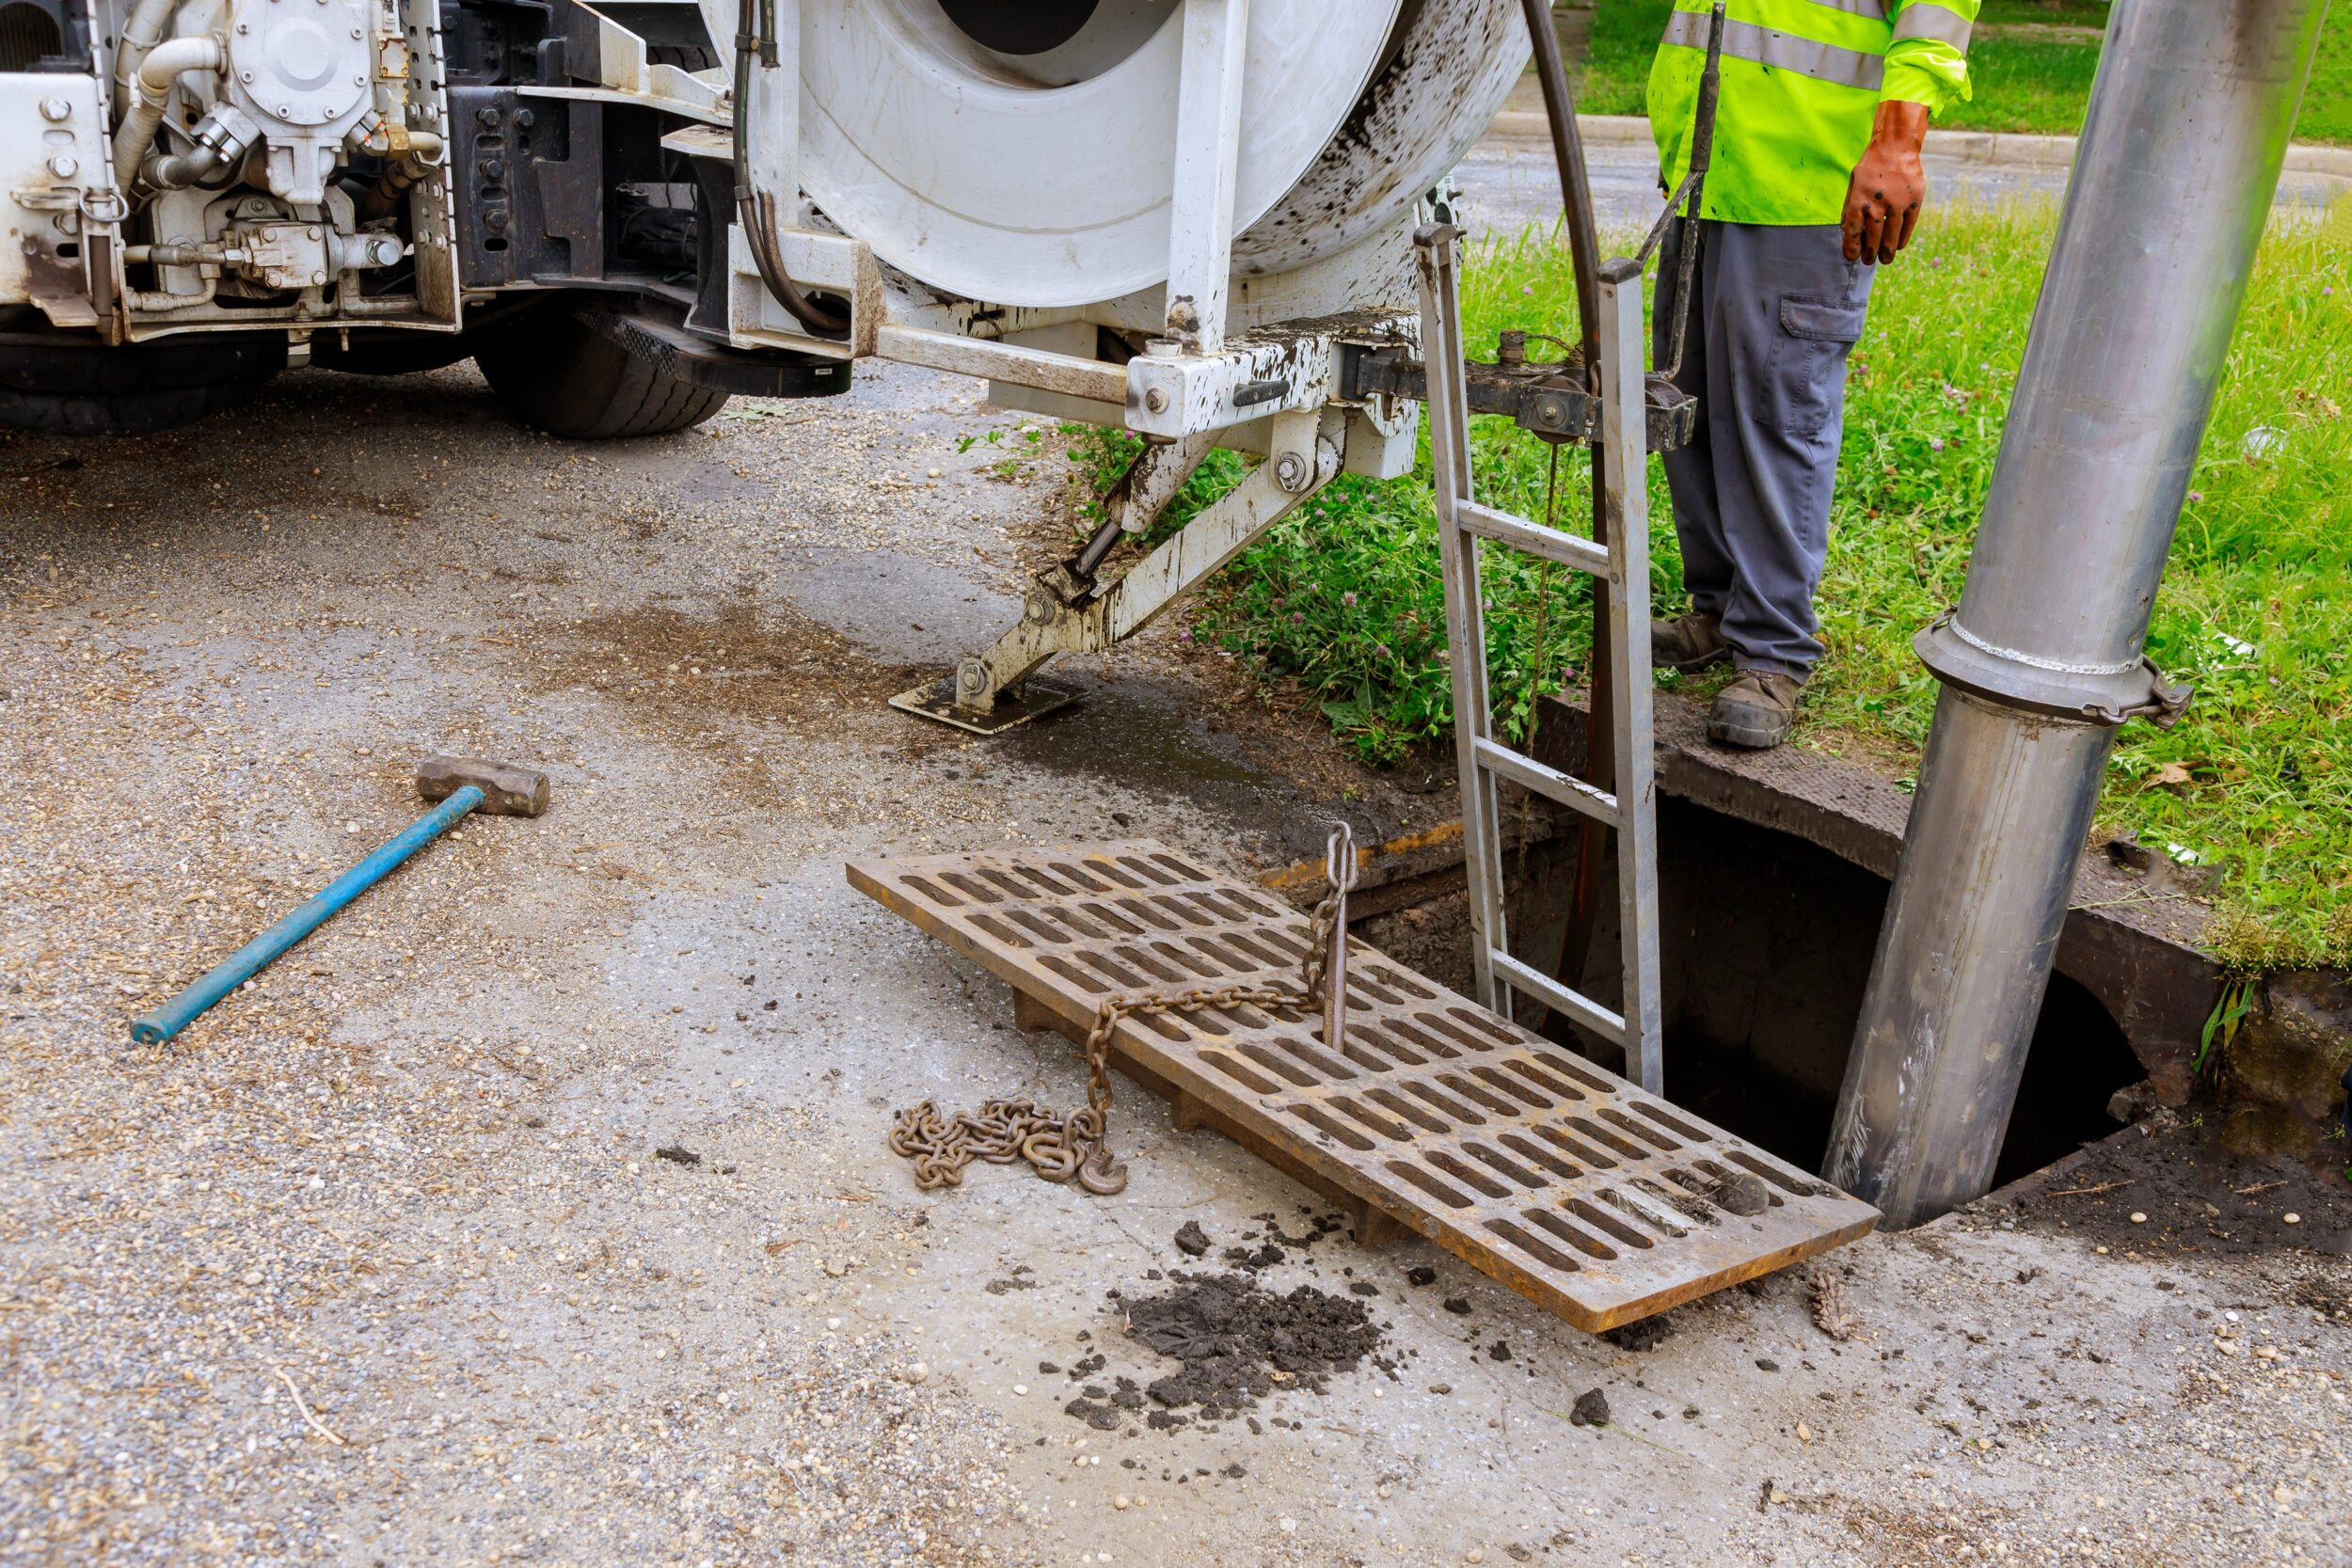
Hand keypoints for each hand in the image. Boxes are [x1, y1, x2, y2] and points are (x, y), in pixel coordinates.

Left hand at [1842, 102, 1928, 264]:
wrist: (1896, 146)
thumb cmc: (1871, 168)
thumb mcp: (1853, 184)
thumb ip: (1849, 207)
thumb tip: (1845, 232)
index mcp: (1858, 199)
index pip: (1852, 231)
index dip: (1851, 247)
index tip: (1851, 257)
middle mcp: (1877, 203)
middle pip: (1872, 237)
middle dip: (1869, 253)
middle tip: (1868, 262)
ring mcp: (1897, 203)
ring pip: (1891, 236)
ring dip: (1887, 251)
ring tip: (1885, 260)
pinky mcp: (1914, 201)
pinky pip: (1908, 226)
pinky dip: (1903, 238)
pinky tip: (1899, 246)